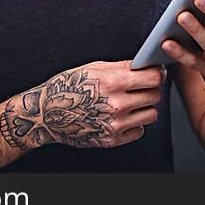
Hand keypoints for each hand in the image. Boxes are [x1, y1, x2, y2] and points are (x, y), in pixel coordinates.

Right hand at [0, 60, 165, 149]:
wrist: (47, 114)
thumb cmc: (68, 87)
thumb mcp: (94, 68)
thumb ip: (122, 67)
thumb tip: (146, 64)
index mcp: (112, 82)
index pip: (153, 77)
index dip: (157, 73)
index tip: (155, 73)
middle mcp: (116, 104)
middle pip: (155, 95)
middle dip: (150, 89)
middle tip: (139, 87)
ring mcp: (115, 124)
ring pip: (151, 114)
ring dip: (144, 107)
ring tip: (130, 102)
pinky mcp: (112, 140)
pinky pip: (140, 130)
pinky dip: (134, 124)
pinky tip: (121, 116)